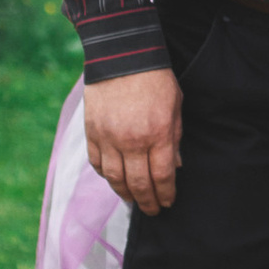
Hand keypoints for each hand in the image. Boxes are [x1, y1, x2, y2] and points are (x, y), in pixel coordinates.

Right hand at [84, 67, 182, 215]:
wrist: (123, 57)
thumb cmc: (155, 80)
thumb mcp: (175, 107)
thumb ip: (174, 138)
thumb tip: (175, 166)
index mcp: (157, 133)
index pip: (161, 176)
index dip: (165, 194)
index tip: (168, 203)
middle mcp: (132, 140)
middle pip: (138, 183)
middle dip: (147, 201)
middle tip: (152, 210)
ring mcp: (109, 138)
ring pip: (114, 178)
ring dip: (124, 193)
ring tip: (132, 200)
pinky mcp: (92, 132)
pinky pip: (97, 163)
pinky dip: (105, 175)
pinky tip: (114, 180)